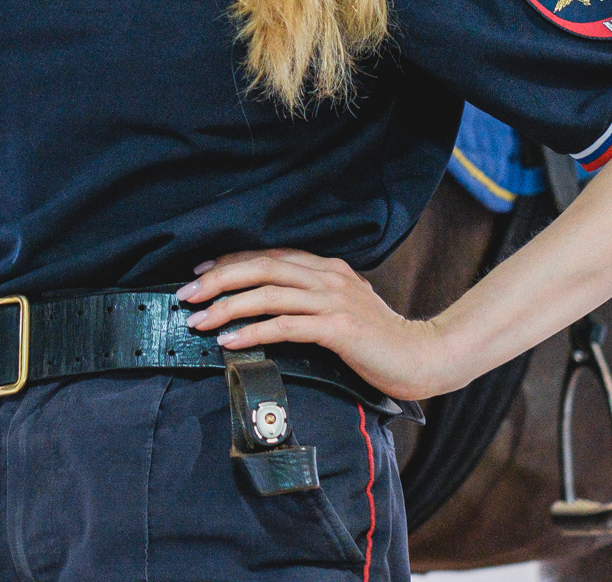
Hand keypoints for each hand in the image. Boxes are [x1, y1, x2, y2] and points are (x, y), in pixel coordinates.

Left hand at [177, 248, 468, 400]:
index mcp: (327, 268)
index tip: (199, 273)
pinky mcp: (339, 328)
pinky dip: (252, 332)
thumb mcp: (342, 309)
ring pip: (268, 294)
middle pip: (262, 267)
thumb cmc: (379, 340)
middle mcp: (328, 277)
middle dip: (218, 279)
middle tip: (187, 294)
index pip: (269, 255)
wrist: (424, 357)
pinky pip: (285, 325)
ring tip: (199, 321)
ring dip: (227, 306)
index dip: (230, 262)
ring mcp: (334, 300)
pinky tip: (230, 341)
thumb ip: (310, 300)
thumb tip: (264, 307)